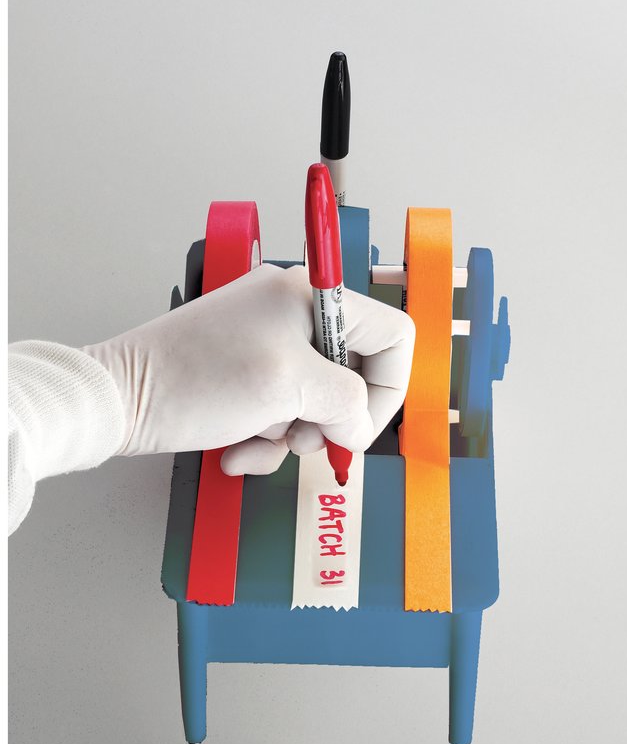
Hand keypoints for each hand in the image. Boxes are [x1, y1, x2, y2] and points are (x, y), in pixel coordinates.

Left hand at [83, 263, 414, 474]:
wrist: (118, 399)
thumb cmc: (192, 379)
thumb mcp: (287, 387)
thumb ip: (345, 403)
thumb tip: (358, 426)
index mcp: (310, 296)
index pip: (391, 335)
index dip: (387, 388)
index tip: (359, 424)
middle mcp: (293, 312)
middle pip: (353, 375)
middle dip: (330, 418)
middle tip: (303, 438)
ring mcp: (268, 342)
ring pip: (317, 401)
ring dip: (292, 435)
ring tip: (257, 440)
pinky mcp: (246, 371)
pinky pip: (281, 410)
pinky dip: (264, 437)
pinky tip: (235, 447)